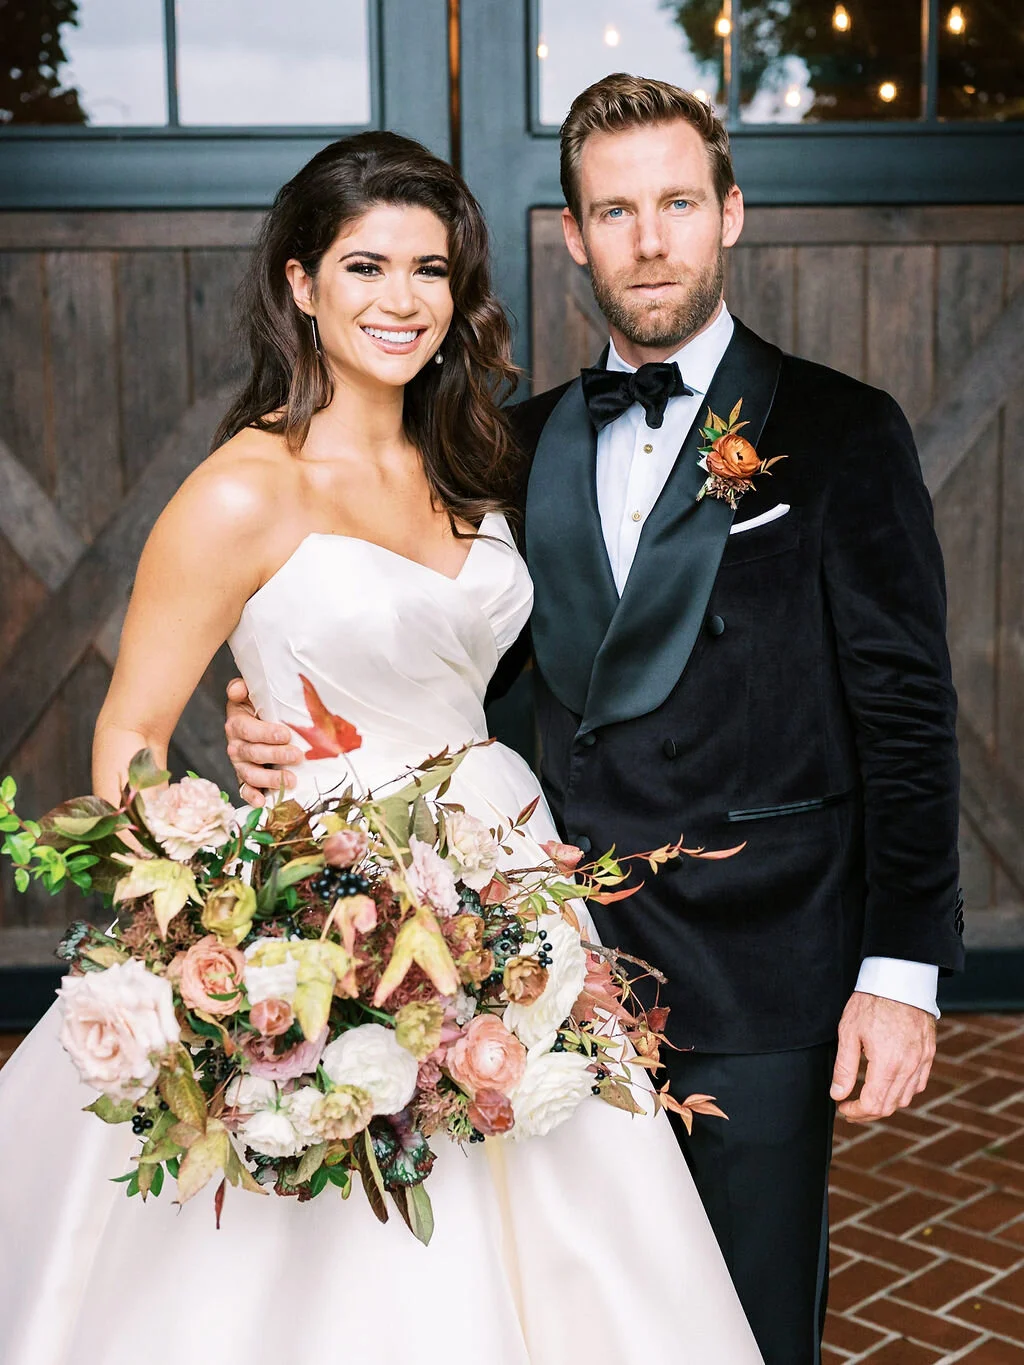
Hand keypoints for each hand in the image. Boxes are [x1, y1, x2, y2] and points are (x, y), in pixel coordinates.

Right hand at [224, 677, 301, 805]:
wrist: (258, 719)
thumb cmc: (260, 706)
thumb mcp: (253, 693)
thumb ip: (242, 688)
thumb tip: (238, 689)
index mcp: (236, 722)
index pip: (247, 729)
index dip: (265, 733)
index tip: (285, 734)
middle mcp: (235, 745)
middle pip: (252, 753)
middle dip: (275, 755)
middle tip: (297, 755)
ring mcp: (240, 764)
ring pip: (250, 774)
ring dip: (270, 779)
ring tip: (291, 780)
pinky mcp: (245, 778)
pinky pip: (245, 789)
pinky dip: (252, 797)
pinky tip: (263, 802)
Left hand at [830, 991, 935, 1123]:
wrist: (900, 980)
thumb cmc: (872, 1002)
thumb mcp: (849, 1032)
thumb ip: (844, 1067)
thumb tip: (838, 1094)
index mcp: (887, 1064)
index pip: (872, 1104)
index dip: (855, 1111)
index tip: (843, 1107)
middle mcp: (908, 1067)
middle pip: (889, 1106)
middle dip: (867, 1112)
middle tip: (851, 1108)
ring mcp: (921, 1061)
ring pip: (905, 1098)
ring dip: (885, 1104)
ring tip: (867, 1098)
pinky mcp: (928, 1054)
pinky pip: (918, 1084)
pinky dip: (902, 1092)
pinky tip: (888, 1086)